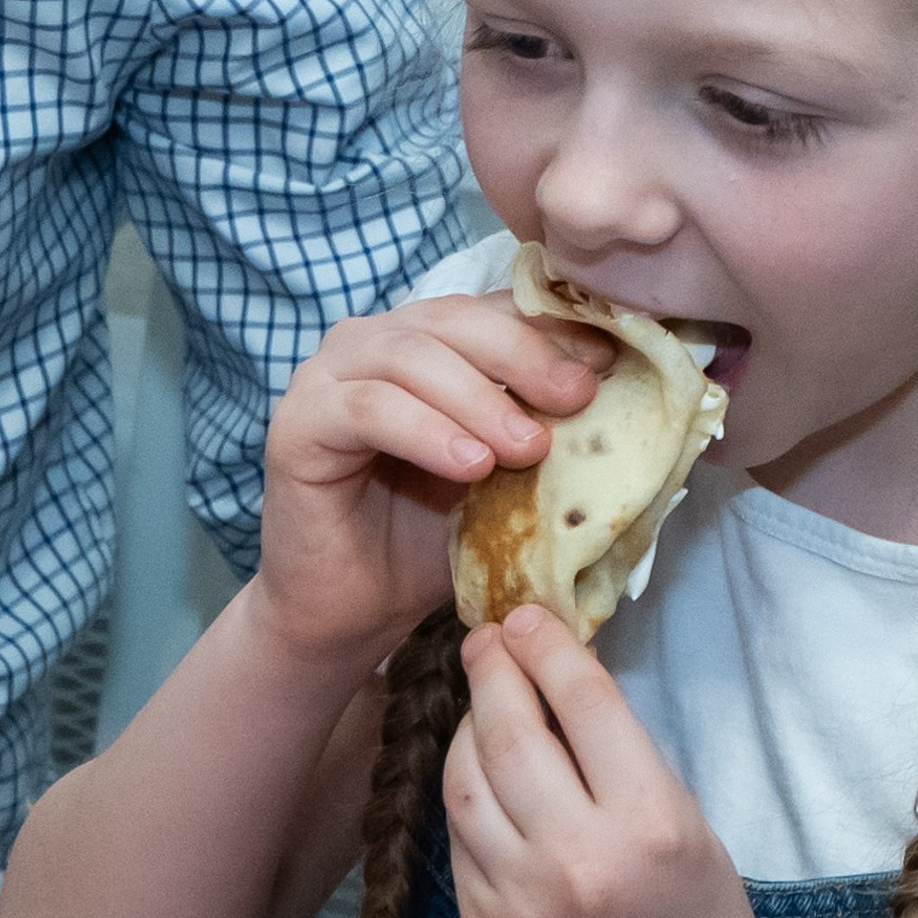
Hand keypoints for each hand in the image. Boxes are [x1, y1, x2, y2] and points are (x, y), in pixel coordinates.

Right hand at [248, 295, 610, 666]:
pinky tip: (469, 466)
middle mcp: (371, 341)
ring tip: (527, 448)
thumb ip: (542, 423)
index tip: (608, 359)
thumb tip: (620, 392)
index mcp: (424, 339)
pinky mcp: (297, 422)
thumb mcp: (503, 471)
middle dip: (523, 355)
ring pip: (411, 357)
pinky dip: (426, 431)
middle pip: (453, 319)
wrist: (356, 609)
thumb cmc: (429, 537)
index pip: (490, 308)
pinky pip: (367, 409)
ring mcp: (326, 376)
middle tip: (576, 399)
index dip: (551, 326)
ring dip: (479, 399)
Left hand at [447, 605, 782, 917]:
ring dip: (466, 729)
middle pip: (509, 734)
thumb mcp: (682, 819)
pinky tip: (482, 776)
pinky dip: (467, 797)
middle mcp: (576, 860)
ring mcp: (520, 903)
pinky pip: (460, 841)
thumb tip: (555, 678)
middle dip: (493, 673)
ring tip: (482, 703)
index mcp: (647, 823)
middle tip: (487, 639)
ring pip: (465, 784)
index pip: (583, 704)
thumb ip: (619, 754)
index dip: (549, 648)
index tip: (527, 615)